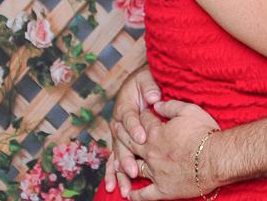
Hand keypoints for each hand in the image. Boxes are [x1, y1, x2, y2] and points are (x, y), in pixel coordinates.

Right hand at [104, 66, 161, 196]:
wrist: (138, 85)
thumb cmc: (145, 83)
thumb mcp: (147, 79)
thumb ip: (149, 87)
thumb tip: (154, 97)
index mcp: (124, 107)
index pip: (129, 118)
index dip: (135, 128)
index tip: (142, 137)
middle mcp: (118, 124)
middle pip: (121, 142)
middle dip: (126, 158)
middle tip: (133, 170)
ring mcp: (118, 136)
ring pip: (117, 155)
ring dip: (119, 172)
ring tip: (123, 187)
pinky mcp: (120, 143)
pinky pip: (115, 160)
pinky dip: (113, 174)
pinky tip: (113, 187)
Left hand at [120, 100, 220, 200]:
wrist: (216, 158)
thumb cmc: (205, 133)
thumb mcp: (190, 111)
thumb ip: (170, 106)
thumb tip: (155, 104)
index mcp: (156, 133)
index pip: (144, 121)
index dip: (142, 114)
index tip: (142, 111)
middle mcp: (150, 152)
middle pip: (131, 142)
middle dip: (123, 133)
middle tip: (117, 127)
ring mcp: (155, 172)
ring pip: (133, 168)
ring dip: (124, 164)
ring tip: (117, 162)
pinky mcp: (162, 190)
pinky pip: (143, 195)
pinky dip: (134, 195)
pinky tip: (128, 194)